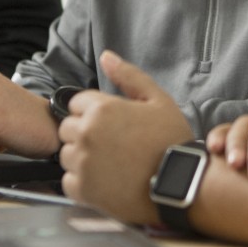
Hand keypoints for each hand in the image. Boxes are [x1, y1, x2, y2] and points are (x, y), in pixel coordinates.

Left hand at [57, 50, 192, 224]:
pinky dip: (83, 183)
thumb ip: (129, 76)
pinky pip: (69, 182)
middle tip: (113, 146)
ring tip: (111, 165)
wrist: (180, 185)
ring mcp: (82, 163)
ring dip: (82, 158)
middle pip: (67, 129)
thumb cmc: (171, 141)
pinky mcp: (82, 190)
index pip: (75, 103)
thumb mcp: (157, 100)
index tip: (112, 125)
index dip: (93, 112)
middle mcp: (86, 134)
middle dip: (85, 134)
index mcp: (102, 109)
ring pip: (67, 155)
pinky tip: (106, 182)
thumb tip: (106, 56)